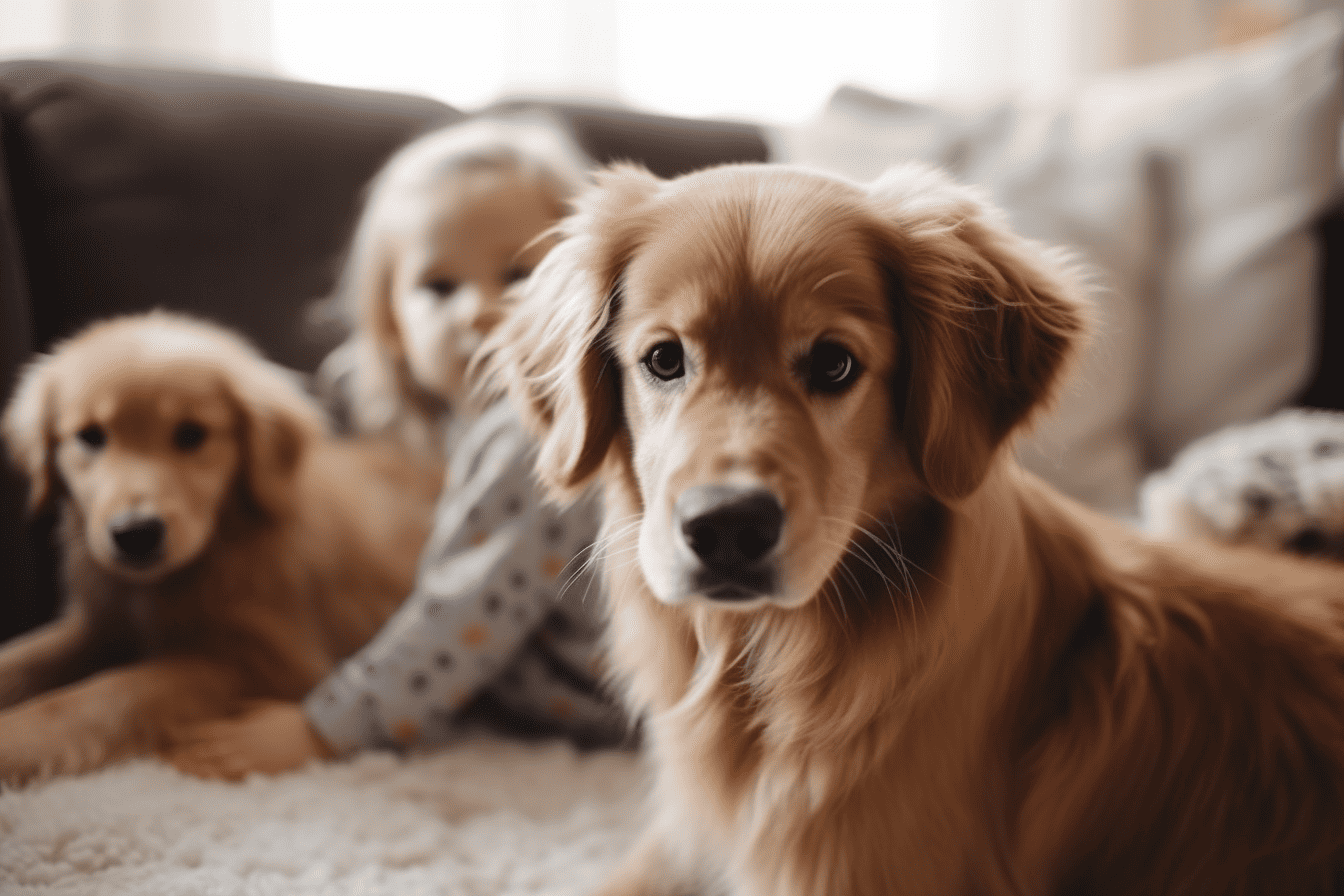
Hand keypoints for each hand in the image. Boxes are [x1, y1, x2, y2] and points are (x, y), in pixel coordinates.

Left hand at [168, 699, 335, 780]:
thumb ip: (245, 709)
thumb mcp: (265, 708)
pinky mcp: (258, 772)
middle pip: (205, 750)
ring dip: (194, 768)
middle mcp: (241, 744)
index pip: (207, 730)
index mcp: (241, 727)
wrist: (313, 734)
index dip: (188, 732)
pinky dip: (216, 779)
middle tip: (166, 758)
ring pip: (213, 765)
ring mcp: (248, 760)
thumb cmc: (291, 718)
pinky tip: (205, 781)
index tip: (173, 733)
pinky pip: (232, 778)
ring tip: (179, 770)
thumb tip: (231, 709)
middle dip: (185, 753)